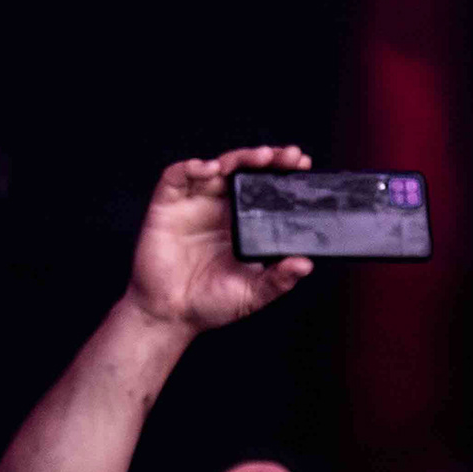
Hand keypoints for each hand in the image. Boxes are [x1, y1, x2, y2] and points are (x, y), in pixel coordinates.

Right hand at [122, 148, 315, 338]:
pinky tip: (210, 169)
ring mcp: (194, 203)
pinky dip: (193, 167)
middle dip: (268, 157)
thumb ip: (279, 280)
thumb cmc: (209, 303)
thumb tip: (305, 264)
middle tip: (290, 156)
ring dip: (239, 157)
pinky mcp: (167, 204)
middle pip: (244, 169)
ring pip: (217, 166)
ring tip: (261, 158)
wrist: (170, 315)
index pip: (264, 187)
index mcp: (241, 222)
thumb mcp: (253, 293)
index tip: (303, 165)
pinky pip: (178, 176)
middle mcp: (219, 206)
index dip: (282, 173)